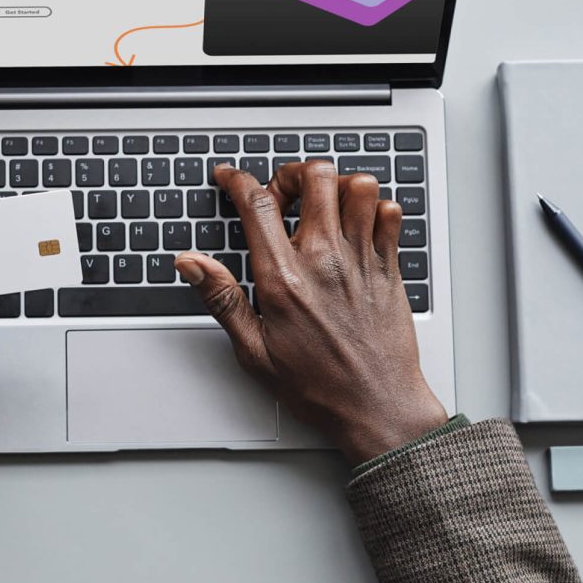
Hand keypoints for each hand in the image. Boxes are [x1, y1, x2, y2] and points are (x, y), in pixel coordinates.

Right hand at [174, 162, 446, 463]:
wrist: (377, 408)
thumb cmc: (319, 387)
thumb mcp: (253, 350)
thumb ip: (221, 298)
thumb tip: (191, 264)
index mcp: (284, 278)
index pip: (256, 203)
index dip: (236, 179)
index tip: (228, 177)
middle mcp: (325, 260)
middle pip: (314, 177)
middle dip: (292, 174)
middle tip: (283, 195)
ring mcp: (362, 261)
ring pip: (358, 186)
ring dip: (338, 186)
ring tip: (324, 205)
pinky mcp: (389, 268)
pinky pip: (391, 213)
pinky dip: (375, 208)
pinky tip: (358, 227)